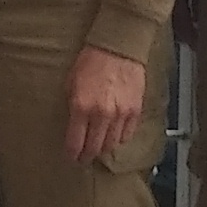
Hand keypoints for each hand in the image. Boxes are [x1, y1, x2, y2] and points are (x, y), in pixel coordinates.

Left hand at [64, 43, 147, 166]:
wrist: (118, 47)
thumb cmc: (93, 60)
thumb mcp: (71, 82)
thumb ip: (72, 106)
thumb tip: (73, 125)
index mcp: (81, 107)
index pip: (75, 143)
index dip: (72, 154)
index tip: (71, 157)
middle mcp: (101, 114)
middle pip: (94, 148)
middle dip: (87, 156)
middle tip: (84, 158)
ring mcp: (120, 114)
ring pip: (111, 144)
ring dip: (103, 148)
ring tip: (99, 147)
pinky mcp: (135, 111)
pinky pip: (127, 134)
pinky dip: (119, 138)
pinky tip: (114, 136)